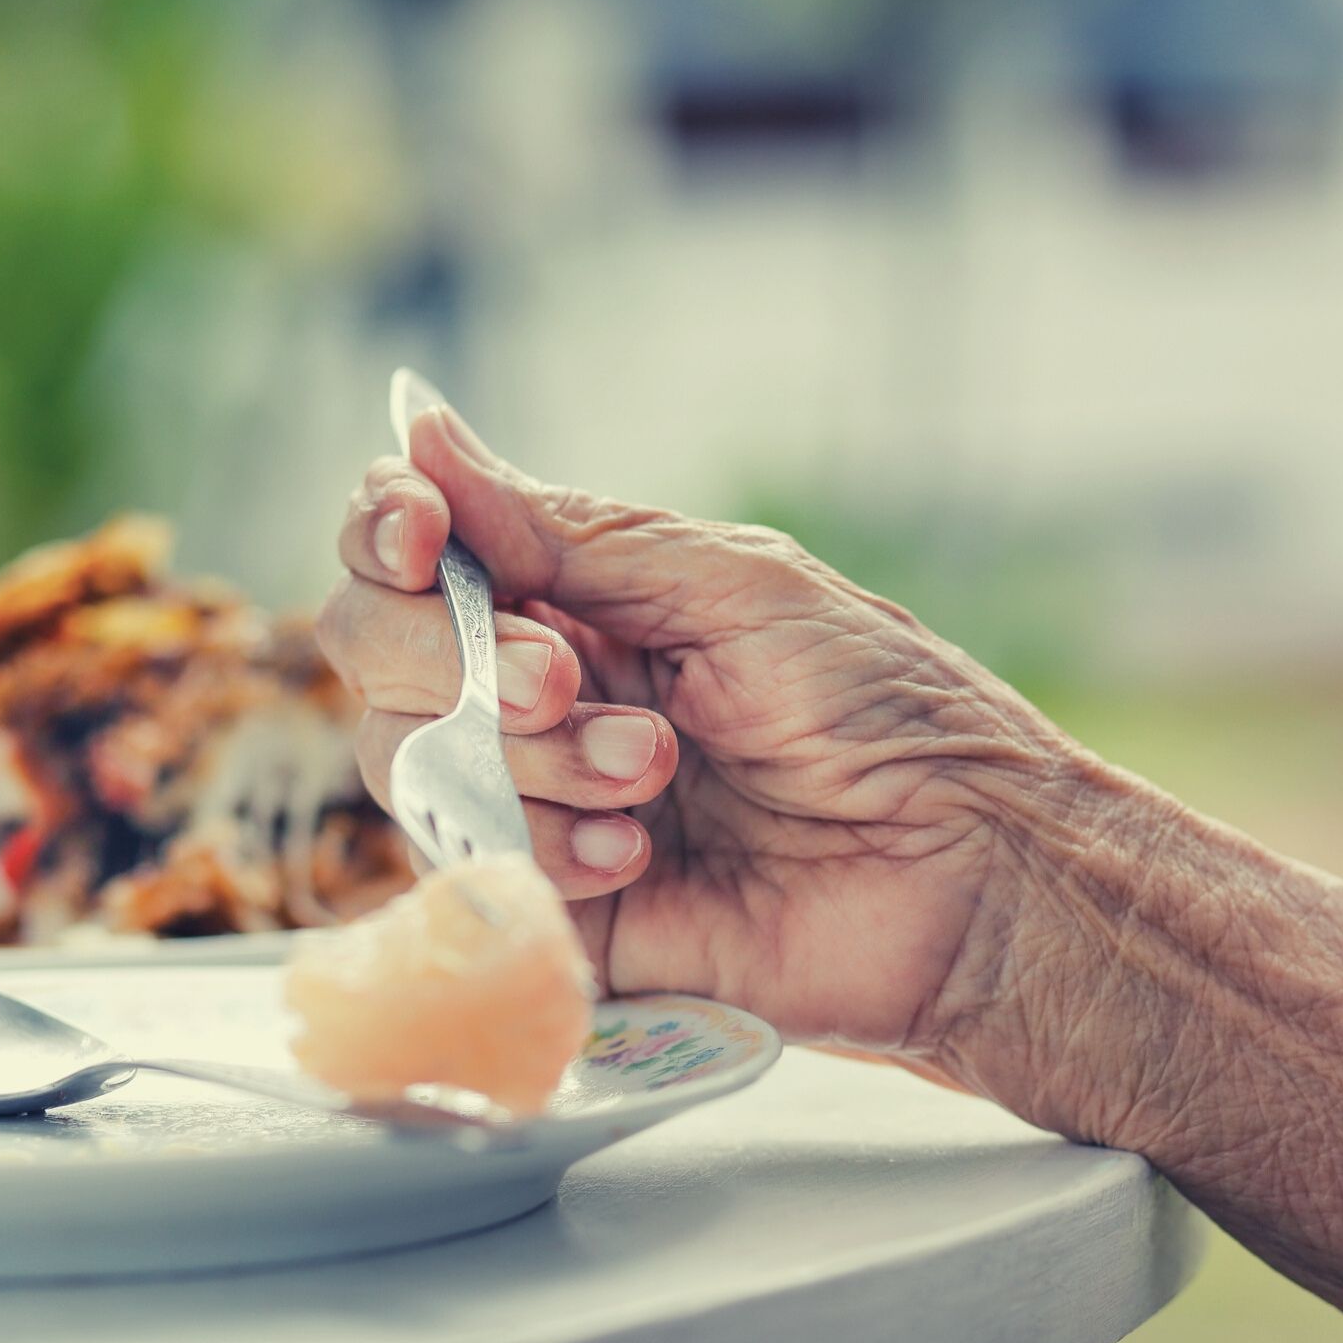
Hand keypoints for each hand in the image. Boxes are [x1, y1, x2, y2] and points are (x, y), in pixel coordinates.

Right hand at [317, 405, 1087, 1058]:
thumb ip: (572, 532)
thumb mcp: (732, 586)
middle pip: (379, 647)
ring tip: (655, 773)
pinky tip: (638, 856)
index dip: (387, 530)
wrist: (964, 871)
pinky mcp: (555, 909)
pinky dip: (542, 848)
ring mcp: (542, 800)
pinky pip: (468, 871)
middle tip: (566, 679)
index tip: (415, 535)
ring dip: (526, 757)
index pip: (420, 547)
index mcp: (590, 596)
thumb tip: (421, 433)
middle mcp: (547, 690)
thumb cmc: (882, 708)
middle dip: (454, 654)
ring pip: (409, 758)